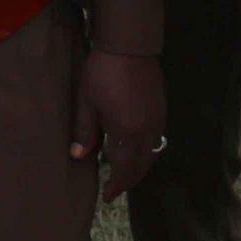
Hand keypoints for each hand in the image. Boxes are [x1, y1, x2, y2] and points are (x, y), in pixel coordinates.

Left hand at [73, 50, 165, 200]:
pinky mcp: (162, 108)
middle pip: (142, 165)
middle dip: (130, 180)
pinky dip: (147, 151)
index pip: (125, 169)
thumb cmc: (102, 72)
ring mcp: (158, 119)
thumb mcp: (87, 102)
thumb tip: (78, 157)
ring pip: (152, 153)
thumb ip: (84, 131)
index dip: (117, 185)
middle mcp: (147, 130)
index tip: (108, 196)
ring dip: (140, 166)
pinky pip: (157, 139)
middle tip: (116, 189)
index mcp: (127, 131)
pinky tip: (135, 147)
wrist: (129, 44)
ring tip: (125, 171)